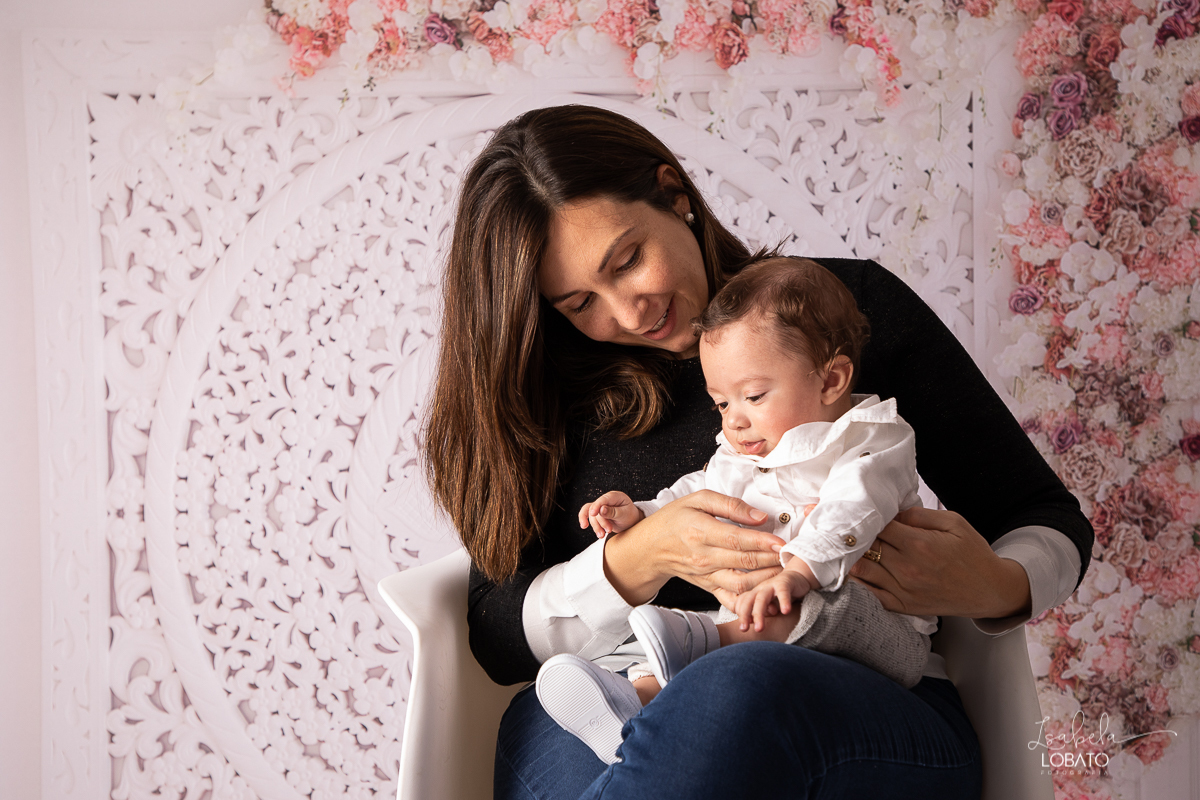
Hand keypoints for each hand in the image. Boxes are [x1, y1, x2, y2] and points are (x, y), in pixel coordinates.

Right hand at [578, 491, 643, 536]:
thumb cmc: (630, 516)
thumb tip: (601, 509)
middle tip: (609, 530)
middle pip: (596, 509)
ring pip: (591, 515)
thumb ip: (613, 512)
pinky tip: (584, 526)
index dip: (597, 505)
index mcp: (615, 496)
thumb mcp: (624, 514)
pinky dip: (586, 521)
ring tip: (602, 536)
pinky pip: (587, 514)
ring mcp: (600, 506)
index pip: (603, 499)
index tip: (593, 514)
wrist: (630, 522)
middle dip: (601, 522)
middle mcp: (606, 499)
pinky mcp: (597, 513)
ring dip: (596, 526)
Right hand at [601, 490, 786, 605]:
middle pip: (744, 562)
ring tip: (784, 574)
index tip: (782, 542)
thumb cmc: (675, 518)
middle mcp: (704, 557)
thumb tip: (759, 516)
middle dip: (771, 561)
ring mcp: (706, 575)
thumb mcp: (698, 499)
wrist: (650, 547)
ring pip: (741, 584)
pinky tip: (766, 596)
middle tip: (792, 556)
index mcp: (701, 532)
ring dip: (765, 581)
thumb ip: (730, 505)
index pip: (737, 540)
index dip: (762, 542)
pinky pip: (731, 599)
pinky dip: (750, 601)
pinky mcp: (708, 587)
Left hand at [734, 569, 811, 631]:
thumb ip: (761, 612)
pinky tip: (786, 612)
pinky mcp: (785, 583)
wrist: (797, 577)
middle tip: (743, 629)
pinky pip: (783, 592)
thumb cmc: (781, 594)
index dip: (740, 614)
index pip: (742, 602)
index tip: (742, 627)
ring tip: (759, 629)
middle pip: (748, 601)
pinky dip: (784, 601)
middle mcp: (760, 589)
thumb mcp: (769, 604)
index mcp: (755, 594)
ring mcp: (771, 585)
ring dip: (759, 614)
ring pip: (762, 598)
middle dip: (744, 615)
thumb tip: (751, 622)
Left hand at [849, 506, 1032, 618]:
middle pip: (864, 547)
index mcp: (919, 544)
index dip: (859, 516)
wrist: (989, 590)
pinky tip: (845, 572)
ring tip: (837, 546)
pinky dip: (854, 584)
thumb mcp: (953, 522)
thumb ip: (918, 514)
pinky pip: (869, 596)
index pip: (876, 526)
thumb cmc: (973, 553)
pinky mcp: (903, 607)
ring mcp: (904, 590)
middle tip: (831, 524)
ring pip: (860, 572)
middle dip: (847, 534)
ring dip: (846, 558)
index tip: (844, 510)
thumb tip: (890, 511)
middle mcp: (908, 569)